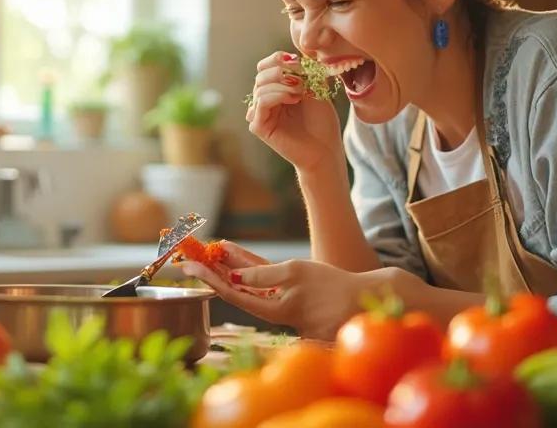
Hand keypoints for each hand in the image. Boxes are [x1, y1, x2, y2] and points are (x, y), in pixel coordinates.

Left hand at [182, 253, 369, 340]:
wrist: (368, 299)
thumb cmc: (335, 287)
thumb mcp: (298, 273)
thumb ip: (266, 275)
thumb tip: (235, 277)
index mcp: (277, 308)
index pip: (236, 294)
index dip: (211, 280)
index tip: (191, 267)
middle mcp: (277, 310)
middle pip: (240, 290)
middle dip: (216, 272)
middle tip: (189, 258)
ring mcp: (286, 305)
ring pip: (252, 284)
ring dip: (232, 265)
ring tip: (211, 246)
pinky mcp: (295, 299)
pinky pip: (268, 282)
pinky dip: (251, 266)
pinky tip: (233, 253)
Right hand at [247, 52, 343, 173]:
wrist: (325, 149)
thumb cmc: (322, 122)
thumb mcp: (316, 88)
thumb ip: (305, 71)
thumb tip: (296, 53)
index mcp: (275, 90)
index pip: (266, 66)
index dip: (279, 58)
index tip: (299, 61)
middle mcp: (264, 101)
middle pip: (261, 73)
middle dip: (282, 70)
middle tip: (302, 78)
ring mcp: (260, 114)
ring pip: (260, 86)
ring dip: (282, 83)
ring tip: (301, 91)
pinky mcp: (258, 126)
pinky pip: (261, 102)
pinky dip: (278, 95)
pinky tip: (294, 99)